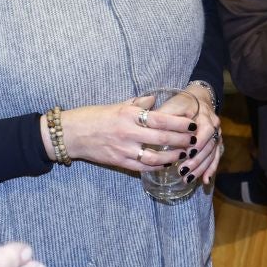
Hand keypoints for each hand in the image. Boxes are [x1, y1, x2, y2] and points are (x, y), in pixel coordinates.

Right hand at [55, 96, 201, 173]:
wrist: (71, 134)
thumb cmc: (94, 116)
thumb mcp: (117, 105)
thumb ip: (138, 103)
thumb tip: (155, 99)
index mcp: (128, 115)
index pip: (161, 119)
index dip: (179, 123)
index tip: (193, 124)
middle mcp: (128, 133)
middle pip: (162, 139)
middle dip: (182, 140)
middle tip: (195, 141)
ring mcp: (123, 150)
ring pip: (155, 157)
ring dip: (172, 157)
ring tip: (183, 154)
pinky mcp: (118, 162)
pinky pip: (142, 167)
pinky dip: (156, 167)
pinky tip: (165, 165)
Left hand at [169, 83, 223, 185]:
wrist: (198, 99)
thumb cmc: (182, 103)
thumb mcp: (173, 105)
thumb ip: (164, 115)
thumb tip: (149, 125)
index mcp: (205, 116)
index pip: (205, 131)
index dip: (197, 144)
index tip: (185, 154)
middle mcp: (215, 126)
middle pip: (209, 146)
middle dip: (196, 160)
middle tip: (183, 171)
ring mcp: (217, 135)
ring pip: (212, 154)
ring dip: (201, 168)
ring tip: (188, 179)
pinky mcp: (216, 143)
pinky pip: (215, 157)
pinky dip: (210, 169)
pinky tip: (205, 181)